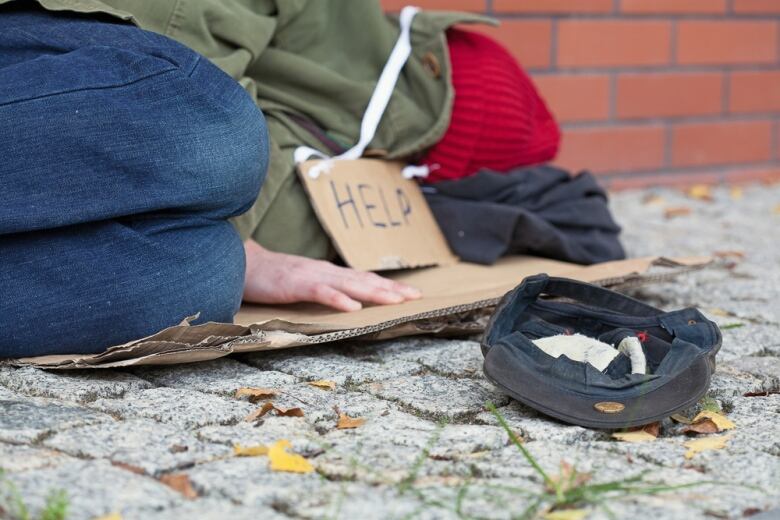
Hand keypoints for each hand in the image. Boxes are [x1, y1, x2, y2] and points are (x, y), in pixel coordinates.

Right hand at [242, 239, 421, 311]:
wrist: (243, 265)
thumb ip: (325, 289)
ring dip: (374, 293)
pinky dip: (338, 299)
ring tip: (396, 301)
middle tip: (416, 296)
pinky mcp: (296, 284)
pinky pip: (321, 292)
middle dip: (392, 289)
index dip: (389, 286)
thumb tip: (348, 301)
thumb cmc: (273, 277)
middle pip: (365, 280)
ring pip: (349, 285)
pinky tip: (353, 308)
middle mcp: (326, 272)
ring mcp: (312, 276)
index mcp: (329, 273)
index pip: (365, 279)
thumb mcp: (305, 283)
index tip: (412, 293)